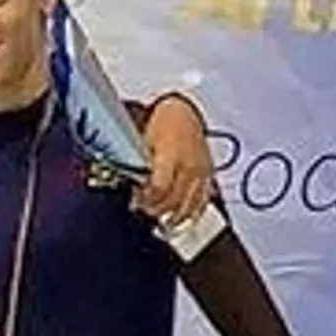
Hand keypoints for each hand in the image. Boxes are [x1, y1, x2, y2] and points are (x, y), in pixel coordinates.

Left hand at [135, 94, 214, 226]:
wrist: (182, 113)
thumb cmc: (161, 125)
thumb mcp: (142, 140)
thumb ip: (136, 163)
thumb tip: (126, 182)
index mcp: (172, 155)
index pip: (160, 188)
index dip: (146, 199)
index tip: (136, 201)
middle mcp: (190, 166)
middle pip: (174, 201)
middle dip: (155, 209)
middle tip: (143, 210)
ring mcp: (202, 173)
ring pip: (189, 207)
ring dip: (172, 218)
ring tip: (158, 221)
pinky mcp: (208, 178)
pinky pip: (202, 203)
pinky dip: (189, 215)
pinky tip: (178, 220)